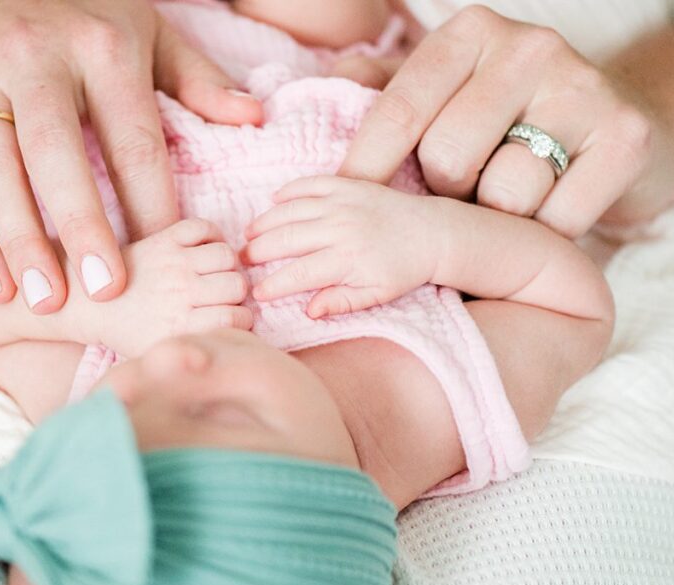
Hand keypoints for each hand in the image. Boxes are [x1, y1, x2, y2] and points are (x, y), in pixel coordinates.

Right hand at [0, 0, 262, 312]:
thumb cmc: (76, 14)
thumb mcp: (144, 29)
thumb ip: (195, 78)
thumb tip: (253, 118)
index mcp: (100, 47)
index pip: (132, 138)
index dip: (151, 201)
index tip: (169, 254)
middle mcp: (34, 59)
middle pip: (56, 153)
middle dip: (81, 226)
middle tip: (106, 291)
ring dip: (17, 242)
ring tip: (44, 300)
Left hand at [93, 220, 251, 356]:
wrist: (89, 305)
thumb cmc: (132, 334)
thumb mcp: (161, 355)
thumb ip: (198, 349)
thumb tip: (236, 346)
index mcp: (180, 327)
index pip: (237, 318)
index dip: (240, 318)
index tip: (229, 318)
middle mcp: (178, 292)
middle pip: (237, 285)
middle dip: (235, 293)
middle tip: (220, 297)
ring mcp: (171, 262)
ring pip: (226, 255)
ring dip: (226, 265)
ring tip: (214, 273)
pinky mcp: (162, 239)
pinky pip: (204, 227)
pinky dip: (212, 235)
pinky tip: (204, 250)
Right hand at [242, 176, 439, 317]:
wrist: (432, 234)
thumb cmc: (402, 270)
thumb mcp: (375, 296)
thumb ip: (340, 303)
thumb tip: (308, 311)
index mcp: (347, 259)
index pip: (298, 274)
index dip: (274, 284)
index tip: (257, 292)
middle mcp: (340, 228)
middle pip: (286, 239)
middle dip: (259, 251)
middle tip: (241, 261)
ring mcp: (342, 202)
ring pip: (291, 210)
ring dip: (265, 222)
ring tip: (249, 235)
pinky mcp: (348, 184)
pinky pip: (309, 184)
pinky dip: (289, 191)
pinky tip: (274, 202)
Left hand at [339, 5, 651, 237]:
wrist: (618, 127)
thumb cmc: (507, 120)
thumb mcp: (441, 95)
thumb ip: (381, 95)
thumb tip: (309, 104)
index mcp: (470, 34)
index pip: (398, 112)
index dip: (367, 171)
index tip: (347, 210)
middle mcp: (529, 47)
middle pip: (447, 159)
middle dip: (444, 197)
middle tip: (460, 199)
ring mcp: (583, 88)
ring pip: (503, 195)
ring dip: (495, 222)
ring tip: (502, 208)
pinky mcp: (626, 138)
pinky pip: (556, 220)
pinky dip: (543, 237)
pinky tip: (545, 221)